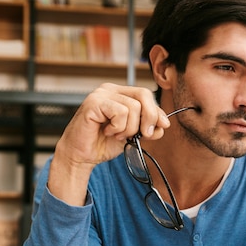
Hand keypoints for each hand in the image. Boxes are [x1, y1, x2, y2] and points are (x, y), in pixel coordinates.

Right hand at [48, 83, 170, 205]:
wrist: (82, 155)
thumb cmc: (103, 143)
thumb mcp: (132, 134)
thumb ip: (147, 127)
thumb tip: (163, 124)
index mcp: (120, 94)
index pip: (146, 95)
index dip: (157, 111)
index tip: (163, 126)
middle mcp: (110, 89)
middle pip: (143, 95)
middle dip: (149, 117)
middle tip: (143, 135)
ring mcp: (101, 94)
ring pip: (133, 107)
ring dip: (129, 128)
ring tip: (116, 135)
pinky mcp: (94, 102)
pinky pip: (120, 113)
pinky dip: (118, 127)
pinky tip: (108, 132)